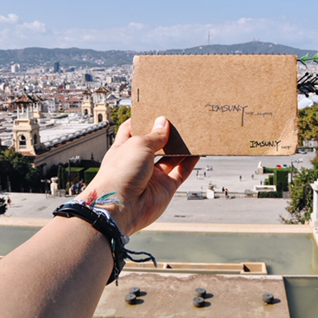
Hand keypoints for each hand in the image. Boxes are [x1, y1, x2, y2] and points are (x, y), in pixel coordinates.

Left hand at [77, 117, 198, 235]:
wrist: (121, 208)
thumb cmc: (120, 173)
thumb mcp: (138, 145)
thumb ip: (154, 135)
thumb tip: (164, 123)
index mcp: (125, 148)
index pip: (133, 129)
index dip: (144, 120)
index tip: (157, 109)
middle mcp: (138, 162)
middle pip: (156, 143)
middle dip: (166, 132)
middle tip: (179, 120)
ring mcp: (152, 175)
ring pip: (171, 157)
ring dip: (181, 146)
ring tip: (192, 132)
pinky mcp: (165, 188)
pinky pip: (181, 172)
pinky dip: (190, 162)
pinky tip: (197, 152)